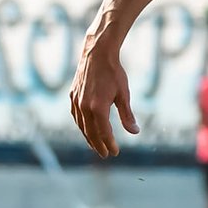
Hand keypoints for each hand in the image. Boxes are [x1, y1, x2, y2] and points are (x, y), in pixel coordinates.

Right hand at [69, 40, 138, 156]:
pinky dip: (81, 125)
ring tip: (95, 145)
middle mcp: (84, 106)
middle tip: (105, 154)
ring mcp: (76, 101)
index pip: (103, 132)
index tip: (115, 153)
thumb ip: (127, 115)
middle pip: (90, 132)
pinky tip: (86, 128)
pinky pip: (75, 116)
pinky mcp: (72, 96)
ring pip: (81, 125)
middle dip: (98, 145)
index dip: (109, 144)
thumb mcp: (124, 94)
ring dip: (88, 137)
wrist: (97, 53)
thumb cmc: (114, 73)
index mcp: (98, 107)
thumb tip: (134, 132)